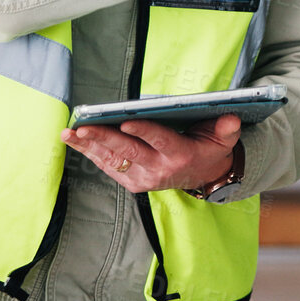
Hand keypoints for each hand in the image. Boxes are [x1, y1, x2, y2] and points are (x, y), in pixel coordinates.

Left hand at [60, 114, 241, 193]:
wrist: (203, 177)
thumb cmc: (209, 149)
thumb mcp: (224, 140)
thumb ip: (226, 129)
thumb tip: (230, 119)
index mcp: (179, 154)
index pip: (158, 140)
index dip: (142, 131)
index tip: (125, 121)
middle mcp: (159, 169)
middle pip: (128, 151)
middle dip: (103, 138)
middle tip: (83, 127)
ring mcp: (143, 177)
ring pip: (112, 160)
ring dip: (89, 147)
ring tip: (69, 133)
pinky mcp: (132, 181)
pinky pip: (108, 166)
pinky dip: (90, 153)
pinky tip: (75, 140)